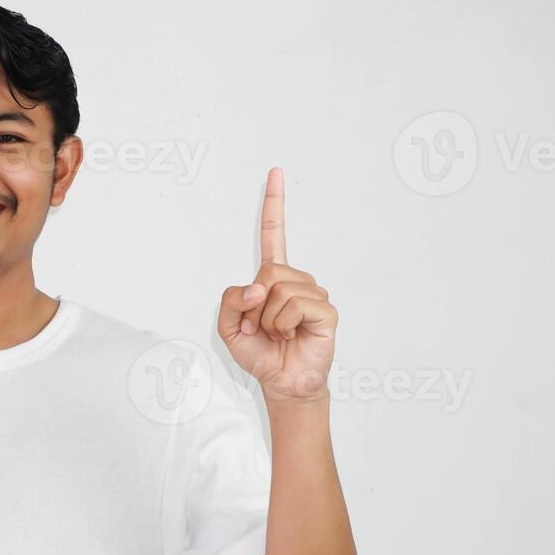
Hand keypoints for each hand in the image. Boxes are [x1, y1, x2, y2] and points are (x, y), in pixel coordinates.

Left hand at [217, 168, 336, 404]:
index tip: (275, 173)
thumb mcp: (228, 327)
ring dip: (268, 319)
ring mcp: (314, 293)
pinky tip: (292, 336)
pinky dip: (284, 325)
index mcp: (273, 278)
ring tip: (278, 334)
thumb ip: (230, 299)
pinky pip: (294, 306)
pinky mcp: (326, 310)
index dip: (274, 205)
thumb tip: (258, 286)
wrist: (281, 382)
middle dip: (254, 305)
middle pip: (267, 272)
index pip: (274, 235)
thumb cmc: (261, 353)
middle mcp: (296, 280)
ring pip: (278, 290)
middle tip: (260, 327)